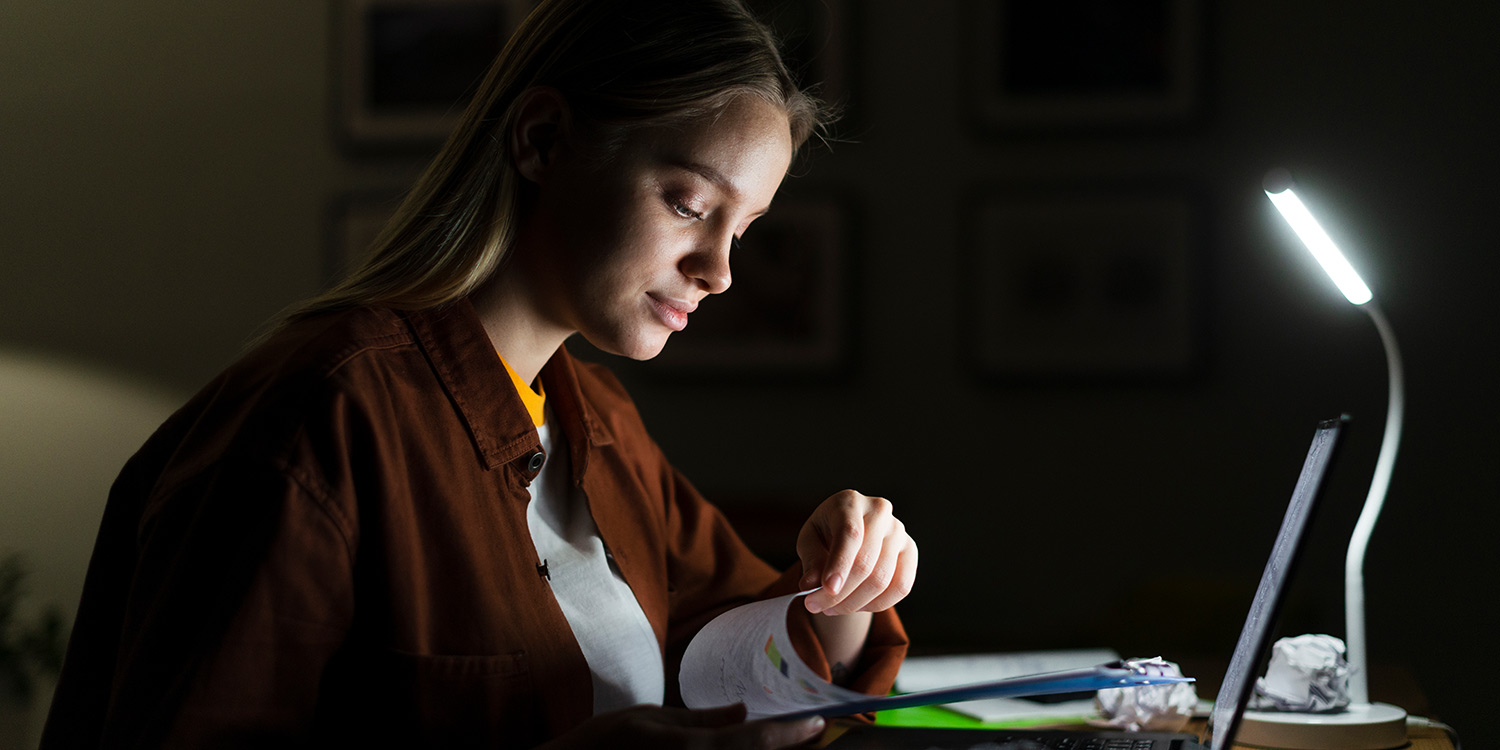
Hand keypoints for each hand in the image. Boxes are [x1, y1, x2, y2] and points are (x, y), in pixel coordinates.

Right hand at [539, 704, 824, 749]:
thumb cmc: (602, 743)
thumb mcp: (650, 719)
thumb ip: (700, 719)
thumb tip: (741, 709)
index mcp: (693, 749)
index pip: (755, 739)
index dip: (792, 732)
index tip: (819, 722)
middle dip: (787, 749)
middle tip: (813, 735)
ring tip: (785, 742)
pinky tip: (745, 748)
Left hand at [796, 490, 916, 615]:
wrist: (850, 532)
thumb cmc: (826, 534)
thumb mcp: (809, 541)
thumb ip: (810, 560)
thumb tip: (810, 585)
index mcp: (850, 502)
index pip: (849, 534)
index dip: (839, 564)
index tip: (827, 589)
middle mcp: (879, 511)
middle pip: (866, 562)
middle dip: (840, 593)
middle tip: (816, 607)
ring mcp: (898, 531)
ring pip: (882, 579)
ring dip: (854, 603)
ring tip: (831, 608)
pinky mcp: (910, 551)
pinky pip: (901, 587)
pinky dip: (877, 604)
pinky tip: (856, 605)